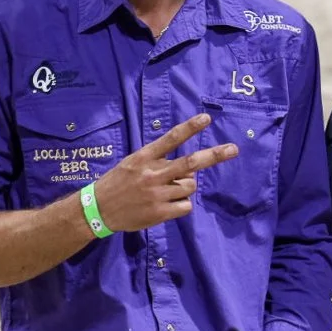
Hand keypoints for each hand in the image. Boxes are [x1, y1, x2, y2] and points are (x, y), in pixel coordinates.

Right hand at [92, 114, 236, 231]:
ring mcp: (157, 193)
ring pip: (190, 186)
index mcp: (144, 158)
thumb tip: (191, 166)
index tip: (206, 118)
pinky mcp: (160, 212)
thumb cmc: (119, 183)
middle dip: (215, 155)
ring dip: (185, 187)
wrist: (98, 209)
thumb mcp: (133, 164)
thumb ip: (160, 161)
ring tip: (167, 191)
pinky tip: (167, 205)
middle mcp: (152, 174)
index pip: (170, 139)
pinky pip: (186, 205)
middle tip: (234, 149)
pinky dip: (182, 204)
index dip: (190, 128)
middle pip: (190, 162)